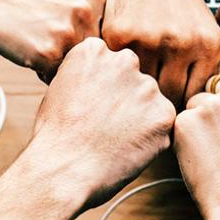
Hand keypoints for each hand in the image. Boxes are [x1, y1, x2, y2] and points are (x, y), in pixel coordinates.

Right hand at [0, 0, 105, 80]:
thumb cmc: (34, 9)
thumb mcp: (73, 1)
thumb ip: (97, 23)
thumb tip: (118, 65)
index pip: (109, 37)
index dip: (88, 42)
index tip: (68, 31)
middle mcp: (86, 11)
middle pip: (96, 55)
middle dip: (77, 56)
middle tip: (52, 39)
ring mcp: (68, 32)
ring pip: (79, 68)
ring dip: (62, 66)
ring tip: (43, 45)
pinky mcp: (49, 52)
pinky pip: (59, 78)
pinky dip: (46, 73)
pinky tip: (34, 52)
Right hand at [25, 37, 176, 209]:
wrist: (63, 169)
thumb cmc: (55, 136)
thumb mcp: (60, 88)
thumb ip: (88, 75)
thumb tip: (104, 81)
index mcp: (95, 50)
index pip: (110, 64)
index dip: (102, 89)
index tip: (91, 107)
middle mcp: (124, 61)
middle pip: (133, 80)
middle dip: (124, 100)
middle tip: (105, 126)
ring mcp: (147, 87)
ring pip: (150, 102)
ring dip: (140, 118)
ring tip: (114, 140)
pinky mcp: (164, 114)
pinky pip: (162, 125)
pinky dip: (151, 139)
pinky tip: (127, 149)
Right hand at [103, 0, 219, 106]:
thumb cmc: (179, 2)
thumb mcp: (205, 31)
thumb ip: (204, 69)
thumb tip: (198, 112)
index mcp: (207, 46)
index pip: (195, 97)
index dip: (184, 108)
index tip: (174, 109)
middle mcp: (181, 44)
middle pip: (170, 99)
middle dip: (161, 104)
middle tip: (151, 106)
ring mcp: (148, 40)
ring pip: (142, 88)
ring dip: (137, 92)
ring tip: (134, 93)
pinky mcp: (119, 36)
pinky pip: (119, 71)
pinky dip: (118, 74)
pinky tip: (119, 72)